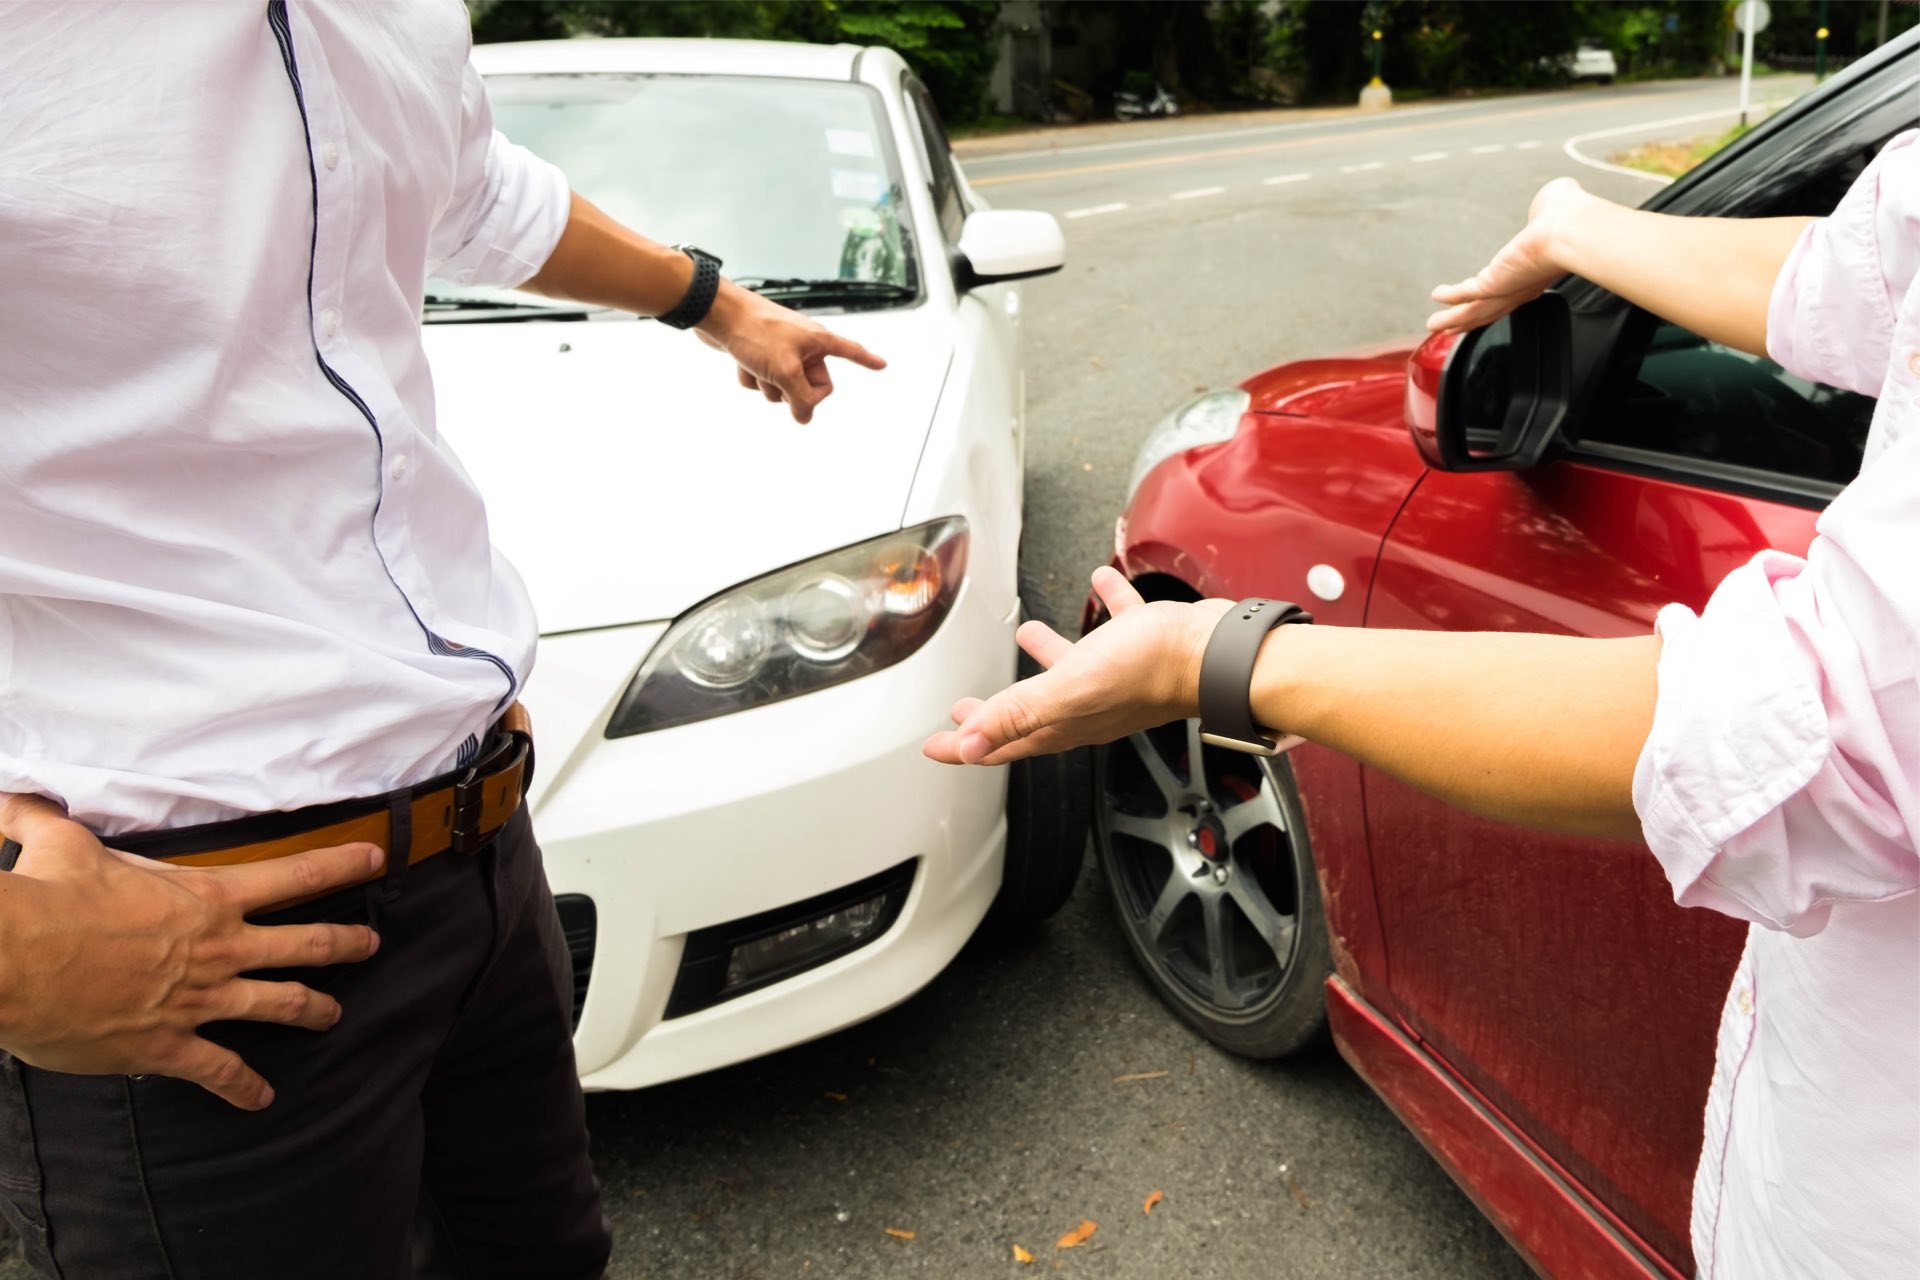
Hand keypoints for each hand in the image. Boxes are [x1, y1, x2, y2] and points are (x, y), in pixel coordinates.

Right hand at [0, 796, 382, 1109]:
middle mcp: (219, 948)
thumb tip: (15, 796)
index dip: (342, 864)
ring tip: (334, 1014)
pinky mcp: (168, 1046)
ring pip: (280, 1005)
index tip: (376, 860)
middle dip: (347, 942)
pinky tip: (261, 1099)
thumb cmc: (48, 899)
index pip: (296, 874)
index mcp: (209, 898)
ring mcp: (200, 1000)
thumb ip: (48, 818)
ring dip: (313, 1009)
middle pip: (307, 944)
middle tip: (373, 943)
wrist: (15, 962)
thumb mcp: (61, 844)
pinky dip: (243, 1087)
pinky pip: (219, 1071)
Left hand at [700, 285, 885, 423]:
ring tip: (756, 367)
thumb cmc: (755, 332)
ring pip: (783, 386)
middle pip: (812, 384)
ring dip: (768, 385)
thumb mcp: (785, 372)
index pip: (850, 351)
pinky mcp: (758, 353)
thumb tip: (804, 418)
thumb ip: (800, 399)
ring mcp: (779, 349)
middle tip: (781, 382)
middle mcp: (802, 344)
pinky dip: (750, 377)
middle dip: (794, 391)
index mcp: (818, 341)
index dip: (866, 360)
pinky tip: (740, 363)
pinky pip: (761, 379)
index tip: (882, 364)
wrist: (716, 313)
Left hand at [923, 567, 1230, 766]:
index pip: (1003, 741)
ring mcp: (1117, 677)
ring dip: (1045, 654)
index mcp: (1065, 719)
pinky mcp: (1142, 646)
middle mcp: (1089, 703)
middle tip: (966, 709)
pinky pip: (1116, 624)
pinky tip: (1100, 582)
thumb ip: (1018, 713)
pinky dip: (1105, 605)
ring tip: (1027, 632)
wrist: (1215, 652)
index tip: (937, 748)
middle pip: (1029, 711)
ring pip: (1071, 669)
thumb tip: (969, 742)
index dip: (966, 745)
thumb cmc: (1150, 669)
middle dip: (995, 711)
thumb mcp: (1070, 688)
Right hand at [1427, 177, 1598, 333]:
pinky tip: (1437, 296)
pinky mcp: (1492, 284)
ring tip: (1435, 326)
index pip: (1514, 291)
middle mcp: (1522, 286)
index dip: (1498, 298)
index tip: (1486, 300)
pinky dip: (1450, 297)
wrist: (1571, 229)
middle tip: (1452, 328)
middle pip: (1490, 311)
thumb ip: (1547, 206)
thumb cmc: (1571, 217)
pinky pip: (1465, 294)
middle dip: (1469, 320)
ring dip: (1453, 320)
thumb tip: (1553, 197)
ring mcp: (1507, 288)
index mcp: (1538, 270)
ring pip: (1474, 311)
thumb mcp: (1556, 205)